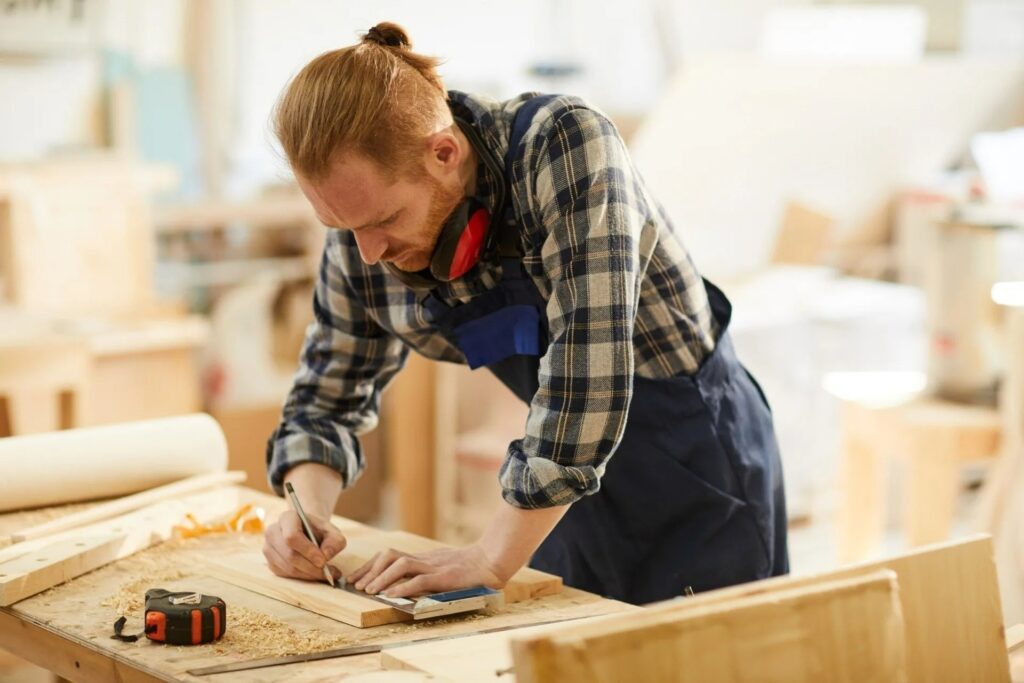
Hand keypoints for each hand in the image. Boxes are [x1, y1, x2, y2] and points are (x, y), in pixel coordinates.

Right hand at [263, 509, 345, 581]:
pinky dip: (303, 577)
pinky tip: (315, 574)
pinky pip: (286, 575)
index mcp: (287, 518)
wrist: (307, 533)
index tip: (323, 561)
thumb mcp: (332, 532)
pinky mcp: (270, 562)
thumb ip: (334, 541)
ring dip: (309, 574)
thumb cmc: (319, 531)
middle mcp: (273, 532)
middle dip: (311, 567)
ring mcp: (269, 548)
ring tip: (326, 574)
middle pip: (290, 555)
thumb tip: (326, 555)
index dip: (307, 550)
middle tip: (328, 572)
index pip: (292, 536)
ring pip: (288, 567)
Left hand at [346, 544, 508, 598]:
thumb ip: (429, 571)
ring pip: (400, 565)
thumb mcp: (444, 566)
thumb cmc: (471, 568)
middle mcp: (425, 559)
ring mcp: (434, 566)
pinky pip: (419, 580)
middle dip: (369, 570)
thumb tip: (409, 584)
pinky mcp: (444, 576)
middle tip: (355, 584)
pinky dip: (403, 587)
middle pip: (389, 556)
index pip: (391, 556)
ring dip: (382, 578)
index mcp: (424, 558)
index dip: (371, 566)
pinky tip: (391, 595)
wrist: (493, 560)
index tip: (357, 577)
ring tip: (368, 590)